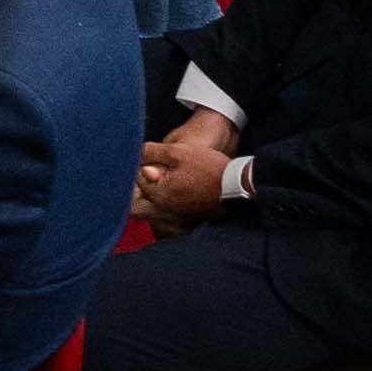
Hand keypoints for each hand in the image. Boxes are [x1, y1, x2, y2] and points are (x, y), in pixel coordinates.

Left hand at [133, 110, 236, 228]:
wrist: (237, 185)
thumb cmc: (209, 167)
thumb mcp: (179, 152)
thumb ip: (154, 154)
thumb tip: (137, 159)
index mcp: (159, 194)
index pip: (135, 183)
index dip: (136, 168)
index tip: (142, 159)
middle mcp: (165, 210)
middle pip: (136, 208)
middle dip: (134, 193)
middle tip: (144, 176)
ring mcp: (177, 216)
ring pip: (150, 213)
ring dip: (147, 200)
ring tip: (155, 181)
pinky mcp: (188, 218)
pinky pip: (165, 217)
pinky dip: (161, 207)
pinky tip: (169, 191)